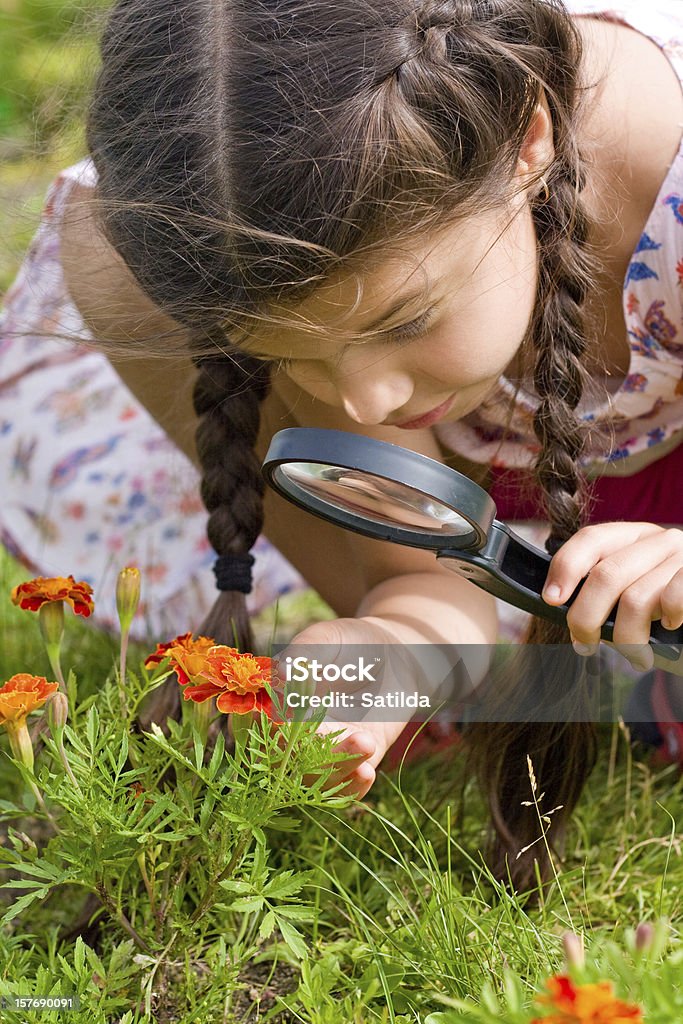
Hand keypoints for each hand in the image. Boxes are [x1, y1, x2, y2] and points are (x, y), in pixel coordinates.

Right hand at [262, 617, 413, 798]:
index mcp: (278, 701)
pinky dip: (352, 788)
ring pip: (311, 780)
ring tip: (365, 743)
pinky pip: (344, 788)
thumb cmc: (353, 641)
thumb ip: (306, 651)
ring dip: (334, 770)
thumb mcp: (328, 637)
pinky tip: (366, 772)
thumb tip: (282, 671)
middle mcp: (295, 731)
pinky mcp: (353, 761)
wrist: (396, 653)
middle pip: (283, 760)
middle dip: (305, 757)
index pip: (260, 723)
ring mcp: (324, 750)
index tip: (286, 718)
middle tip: (339, 735)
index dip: (267, 727)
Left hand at [541, 522, 682, 672]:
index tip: (551, 599)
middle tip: (584, 644)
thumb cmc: (659, 610)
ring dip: (626, 638)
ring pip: (635, 599)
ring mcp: (682, 557)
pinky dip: (665, 619)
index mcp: (632, 536)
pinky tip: (667, 627)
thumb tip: (556, 601)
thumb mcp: (627, 589)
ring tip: (633, 655)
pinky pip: (673, 600)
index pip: (591, 539)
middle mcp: (658, 540)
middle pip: (606, 574)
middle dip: (586, 617)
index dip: (566, 568)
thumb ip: (598, 588)